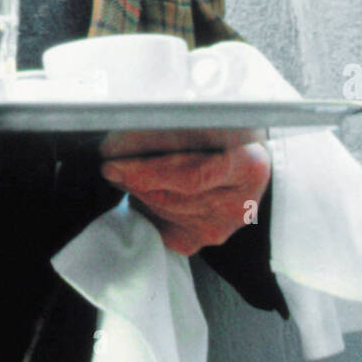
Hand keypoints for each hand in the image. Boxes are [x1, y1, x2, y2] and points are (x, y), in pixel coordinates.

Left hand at [100, 137, 270, 255]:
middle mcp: (240, 203)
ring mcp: (223, 226)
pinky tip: (139, 194)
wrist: (248, 160)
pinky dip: (146, 210)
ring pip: (165, 211)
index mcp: (249, 167)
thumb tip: (131, 136)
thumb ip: (184, 129)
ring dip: (138, 193)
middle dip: (136, 181)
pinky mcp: (205, 239)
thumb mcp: (215, 122)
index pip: (192, 176)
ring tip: (123, 175)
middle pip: (174, 196)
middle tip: (111, 166)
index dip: (149, 171)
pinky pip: (164, 229)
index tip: (117, 163)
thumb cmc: (230, 134)